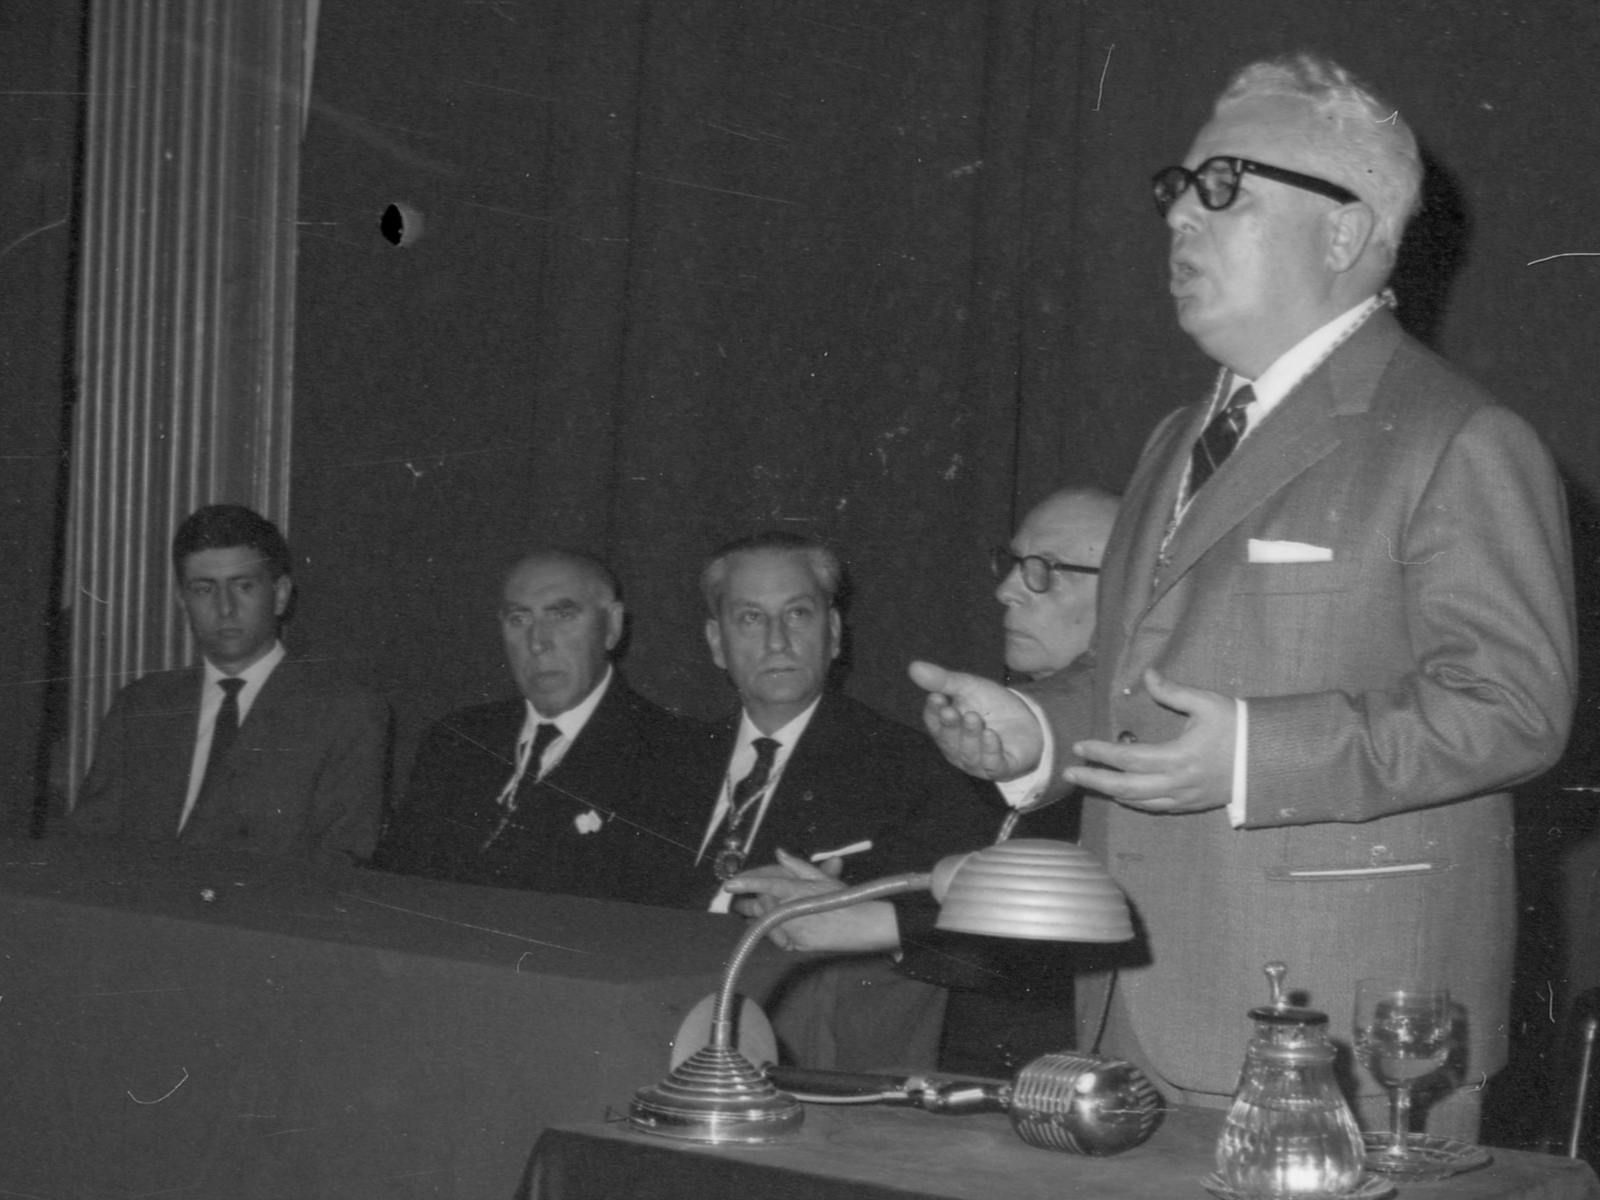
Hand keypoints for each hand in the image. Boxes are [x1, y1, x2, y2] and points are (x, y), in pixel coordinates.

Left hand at [724, 850, 898, 952]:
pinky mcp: (795, 945)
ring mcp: (792, 930)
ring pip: (764, 923)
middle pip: (759, 905)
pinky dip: (774, 932)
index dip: (747, 882)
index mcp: (797, 889)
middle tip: (738, 901)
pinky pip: (776, 938)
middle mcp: (791, 910)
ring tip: (752, 913)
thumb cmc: (844, 898)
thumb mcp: (822, 877)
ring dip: (757, 918)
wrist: (863, 926)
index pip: (767, 883)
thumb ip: (798, 865)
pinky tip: (776, 928)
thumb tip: (779, 852)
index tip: (729, 884)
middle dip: (746, 903)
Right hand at [908, 660, 1043, 780]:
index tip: (937, 696)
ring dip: (970, 735)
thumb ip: (942, 680)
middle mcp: (958, 750)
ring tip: (974, 717)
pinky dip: (990, 750)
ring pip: (969, 753)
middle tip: (951, 710)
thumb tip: (913, 667)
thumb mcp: (967, 687)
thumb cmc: (990, 705)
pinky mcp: (1001, 768)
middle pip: (949, 740)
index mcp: (946, 730)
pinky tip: (991, 735)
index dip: (934, 711)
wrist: (1028, 719)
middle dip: (950, 725)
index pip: (933, 723)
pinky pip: (992, 764)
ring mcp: (978, 762)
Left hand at [1063, 669, 1234, 812]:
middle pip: (1125, 788)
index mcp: (1177, 757)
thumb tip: (1148, 675)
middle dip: (1094, 780)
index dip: (1100, 753)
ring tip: (1089, 782)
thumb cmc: (1238, 727)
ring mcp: (1184, 798)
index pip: (1127, 758)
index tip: (1079, 745)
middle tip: (1070, 773)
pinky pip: (1154, 809)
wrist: (1271, 758)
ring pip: (1137, 802)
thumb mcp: (1207, 703)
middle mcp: (1177, 783)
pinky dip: (1133, 802)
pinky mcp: (1192, 805)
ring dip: (1110, 793)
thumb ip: (1173, 691)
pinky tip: (1121, 794)